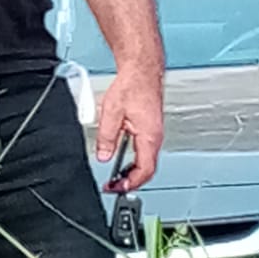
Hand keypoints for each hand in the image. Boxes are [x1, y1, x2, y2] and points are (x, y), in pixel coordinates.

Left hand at [95, 63, 163, 192]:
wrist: (142, 69)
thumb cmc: (132, 85)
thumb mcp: (112, 112)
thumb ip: (106, 137)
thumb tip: (103, 155)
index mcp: (149, 136)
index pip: (144, 170)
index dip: (130, 183)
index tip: (116, 188)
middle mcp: (155, 137)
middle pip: (146, 169)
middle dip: (130, 181)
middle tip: (113, 186)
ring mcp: (154, 133)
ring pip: (146, 161)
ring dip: (131, 171)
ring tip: (115, 177)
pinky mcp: (150, 128)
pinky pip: (144, 150)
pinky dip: (133, 160)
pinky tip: (121, 159)